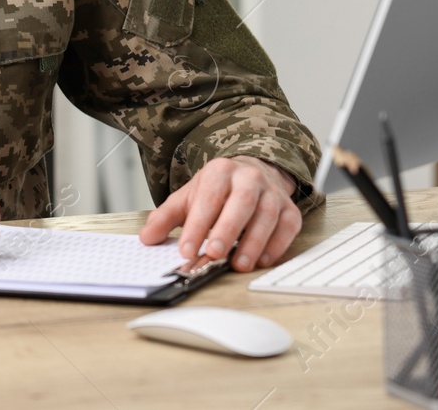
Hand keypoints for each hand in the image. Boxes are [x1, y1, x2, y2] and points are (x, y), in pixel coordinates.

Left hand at [137, 156, 301, 273]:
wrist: (252, 174)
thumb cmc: (218, 190)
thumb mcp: (188, 197)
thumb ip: (166, 218)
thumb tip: (147, 238)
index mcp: (220, 172)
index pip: (208, 198)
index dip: (197, 225)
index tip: (186, 250)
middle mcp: (249, 179)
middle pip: (241, 203)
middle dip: (227, 230)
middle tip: (213, 255)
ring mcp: (272, 193)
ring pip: (267, 216)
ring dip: (253, 243)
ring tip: (238, 265)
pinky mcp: (290, 209)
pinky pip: (287, 227)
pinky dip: (276, 245)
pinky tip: (262, 260)